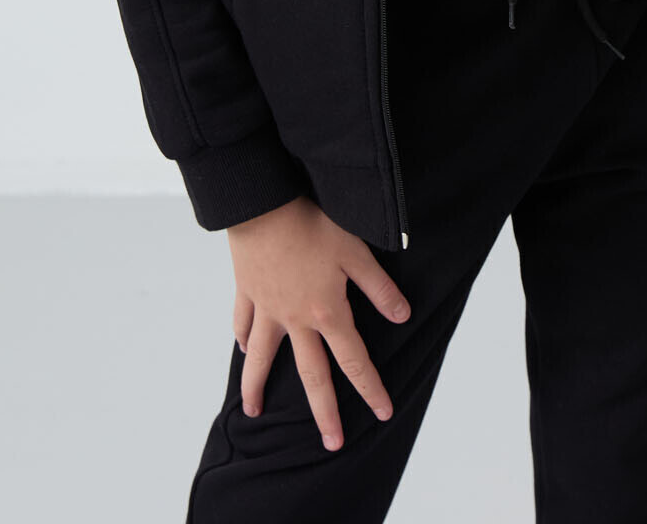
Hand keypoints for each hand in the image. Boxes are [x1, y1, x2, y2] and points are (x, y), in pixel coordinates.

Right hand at [227, 194, 412, 451]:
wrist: (262, 203)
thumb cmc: (312, 222)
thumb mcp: (355, 251)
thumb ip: (378, 287)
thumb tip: (402, 316)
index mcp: (327, 311)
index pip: (354, 359)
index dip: (370, 387)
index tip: (382, 413)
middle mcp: (295, 319)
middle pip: (311, 375)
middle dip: (324, 411)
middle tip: (331, 443)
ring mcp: (267, 308)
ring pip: (264, 358)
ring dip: (259, 387)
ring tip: (254, 413)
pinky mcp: (247, 290)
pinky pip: (244, 323)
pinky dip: (244, 339)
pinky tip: (245, 350)